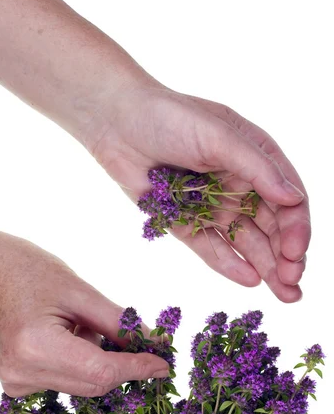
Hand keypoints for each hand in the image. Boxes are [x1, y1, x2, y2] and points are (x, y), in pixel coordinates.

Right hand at [0, 228, 168, 396]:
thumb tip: (156, 345)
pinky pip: (66, 381)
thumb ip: (118, 323)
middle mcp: (21, 374)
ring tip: (82, 324)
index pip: (102, 372)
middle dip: (124, 365)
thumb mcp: (79, 291)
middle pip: (94, 384)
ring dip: (99, 360)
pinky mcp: (17, 384)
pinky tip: (68, 335)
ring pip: (83, 385)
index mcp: (35, 347)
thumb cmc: (28, 270)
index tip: (166, 363)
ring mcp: (16, 383)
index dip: (138, 368)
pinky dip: (81, 363)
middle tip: (142, 341)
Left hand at [86, 83, 309, 302]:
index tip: (295, 253)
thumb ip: (257, 168)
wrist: (117, 123)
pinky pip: (211, 247)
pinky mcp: (185, 221)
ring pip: (245, 242)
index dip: (296, 228)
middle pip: (271, 227)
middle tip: (293, 286)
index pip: (287, 199)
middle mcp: (239, 184)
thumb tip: (294, 199)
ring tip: (285, 296)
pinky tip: (249, 280)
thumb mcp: (219, 136)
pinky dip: (229, 263)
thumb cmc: (170, 117)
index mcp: (256, 158)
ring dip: (266, 267)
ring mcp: (213, 205)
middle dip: (285, 257)